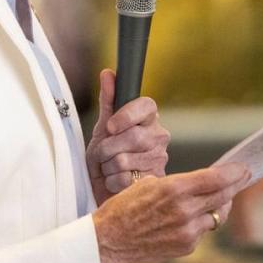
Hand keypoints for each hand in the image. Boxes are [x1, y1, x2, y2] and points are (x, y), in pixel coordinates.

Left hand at [87, 69, 169, 204]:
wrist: (105, 189)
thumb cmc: (105, 157)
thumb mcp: (102, 128)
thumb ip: (108, 100)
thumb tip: (108, 73)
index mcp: (149, 119)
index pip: (146, 105)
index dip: (126, 115)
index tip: (110, 127)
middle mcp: (159, 136)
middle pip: (132, 136)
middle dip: (108, 148)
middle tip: (103, 154)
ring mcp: (159, 159)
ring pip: (125, 159)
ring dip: (108, 167)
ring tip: (110, 168)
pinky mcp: (154, 181)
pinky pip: (125, 178)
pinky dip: (113, 182)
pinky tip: (116, 181)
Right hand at [93, 162, 250, 262]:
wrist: (109, 239)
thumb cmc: (125, 207)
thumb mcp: (150, 183)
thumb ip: (181, 183)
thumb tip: (205, 179)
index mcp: (175, 188)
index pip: (216, 178)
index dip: (234, 172)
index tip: (243, 168)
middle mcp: (184, 210)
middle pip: (223, 195)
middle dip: (235, 185)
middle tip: (243, 177)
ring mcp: (187, 231)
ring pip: (216, 215)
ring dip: (218, 205)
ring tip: (218, 197)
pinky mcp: (186, 246)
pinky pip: (203, 231)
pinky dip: (201, 223)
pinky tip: (192, 217)